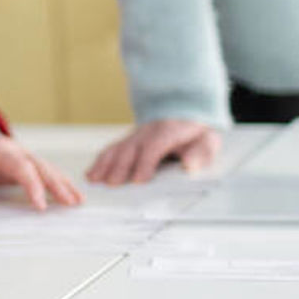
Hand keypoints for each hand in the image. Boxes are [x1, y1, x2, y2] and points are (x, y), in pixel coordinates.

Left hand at [0, 119, 82, 211]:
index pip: (19, 166)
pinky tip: (73, 195)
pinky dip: (60, 182)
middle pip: (39, 166)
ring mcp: (21, 154)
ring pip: (46, 168)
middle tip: (71, 202)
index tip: (41, 204)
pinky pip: (45, 171)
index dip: (32, 185)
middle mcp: (14, 149)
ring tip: (78, 201)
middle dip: (56, 184)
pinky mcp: (24, 162)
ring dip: (63, 183)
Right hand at [86, 119, 219, 184]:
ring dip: (105, 165)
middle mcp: (147, 133)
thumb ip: (200, 153)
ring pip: (117, 149)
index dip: (145, 163)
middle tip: (112, 185)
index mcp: (168, 132)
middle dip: (120, 167)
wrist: (185, 113)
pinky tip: (91, 174)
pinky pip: (111, 150)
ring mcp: (134, 136)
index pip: (153, 147)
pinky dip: (100, 162)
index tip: (139, 180)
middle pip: (130, 149)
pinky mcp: (127, 141)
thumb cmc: (196, 134)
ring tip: (94, 180)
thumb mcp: (207, 141)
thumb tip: (189, 165)